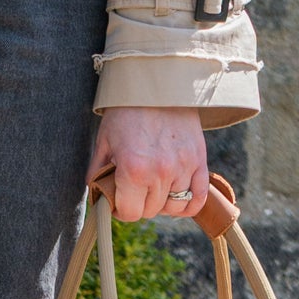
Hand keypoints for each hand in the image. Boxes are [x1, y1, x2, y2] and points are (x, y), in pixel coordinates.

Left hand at [87, 107, 207, 220]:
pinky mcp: (200, 160)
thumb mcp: (104, 143)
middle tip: (134, 189)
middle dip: (139, 204)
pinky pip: (198, 198)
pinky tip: (176, 197)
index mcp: (134, 170)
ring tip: (154, 188)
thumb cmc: (126, 113)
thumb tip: (100, 198)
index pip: (130, 213)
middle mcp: (161, 172)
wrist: (157, 85)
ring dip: (162, 203)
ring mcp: (184, 167)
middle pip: (151, 211)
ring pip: (174, 207)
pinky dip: (188, 203)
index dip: (121, 210)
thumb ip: (99, 175)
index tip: (119, 201)